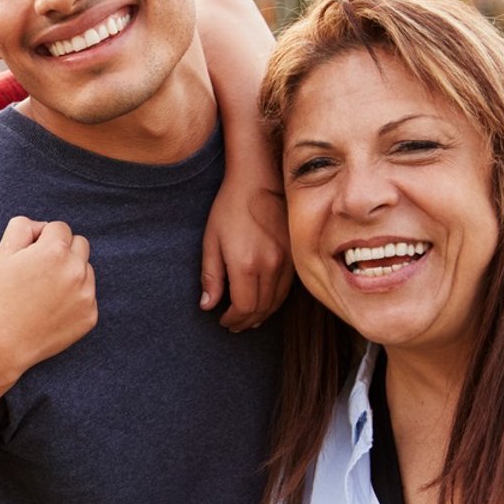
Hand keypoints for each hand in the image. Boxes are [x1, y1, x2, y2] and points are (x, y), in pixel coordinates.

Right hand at [0, 216, 97, 372]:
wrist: (4, 343)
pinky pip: (88, 296)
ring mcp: (86, 294)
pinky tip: (53, 309)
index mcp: (55, 250)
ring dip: (71, 274)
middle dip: (63, 251)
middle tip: (41, 271)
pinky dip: (74, 298)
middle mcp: (76, 270)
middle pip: (80, 244)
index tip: (31, 256)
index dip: (43, 239)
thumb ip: (21, 226)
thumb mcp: (2, 254)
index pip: (60, 227)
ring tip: (45, 292)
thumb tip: (41, 227)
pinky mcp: (90, 315)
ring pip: (86, 270)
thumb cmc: (0, 297)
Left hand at [200, 180, 290, 331]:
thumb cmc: (230, 208)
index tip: (222, 320)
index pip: (244, 307)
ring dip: (262, 314)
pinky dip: (275, 300)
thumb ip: (210, 276)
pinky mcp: (296, 254)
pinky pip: (287, 287)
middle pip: (262, 308)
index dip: (233, 319)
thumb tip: (208, 306)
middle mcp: (271, 265)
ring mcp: (287, 260)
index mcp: (246, 264)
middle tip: (233, 325)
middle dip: (246, 321)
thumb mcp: (211, 241)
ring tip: (247, 319)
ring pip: (277, 301)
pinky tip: (264, 302)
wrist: (259, 179)